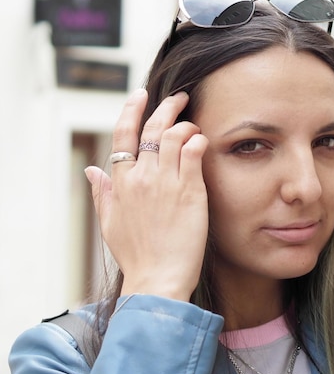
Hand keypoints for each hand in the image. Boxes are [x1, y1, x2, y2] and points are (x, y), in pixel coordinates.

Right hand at [84, 89, 209, 300]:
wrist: (158, 278)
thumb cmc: (136, 255)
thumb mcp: (109, 223)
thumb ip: (102, 193)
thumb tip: (91, 171)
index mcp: (121, 182)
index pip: (123, 134)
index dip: (132, 109)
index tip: (141, 96)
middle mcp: (142, 177)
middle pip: (152, 129)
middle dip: (166, 107)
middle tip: (179, 98)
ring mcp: (167, 182)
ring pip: (175, 135)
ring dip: (186, 123)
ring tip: (194, 124)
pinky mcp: (190, 190)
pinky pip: (194, 153)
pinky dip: (199, 141)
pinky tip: (203, 142)